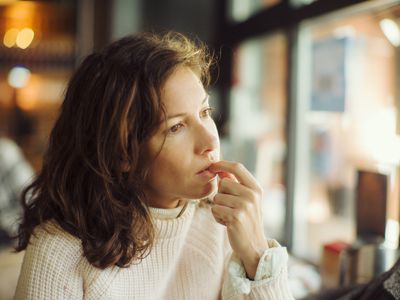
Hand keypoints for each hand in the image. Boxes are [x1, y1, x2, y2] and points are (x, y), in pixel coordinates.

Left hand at [209, 160, 267, 279]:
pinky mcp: (235, 217)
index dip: (222, 164)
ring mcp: (245, 206)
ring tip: (229, 216)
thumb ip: (234, 184)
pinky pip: (215, 209)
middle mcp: (252, 195)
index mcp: (256, 188)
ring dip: (218, 208)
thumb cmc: (247, 220)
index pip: (237, 167)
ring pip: (217, 197)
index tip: (212, 166)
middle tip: (229, 207)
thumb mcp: (245, 200)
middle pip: (223, 183)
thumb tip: (219, 169)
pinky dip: (217, 217)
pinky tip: (227, 223)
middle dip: (221, 194)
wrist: (254, 246)